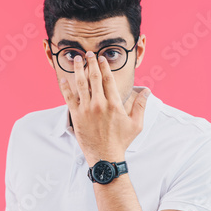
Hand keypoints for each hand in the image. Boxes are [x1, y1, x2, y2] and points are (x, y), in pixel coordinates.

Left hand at [60, 51, 150, 166]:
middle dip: (91, 63)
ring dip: (79, 70)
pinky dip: (66, 88)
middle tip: (89, 54)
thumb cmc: (121, 141)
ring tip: (77, 60)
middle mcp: (99, 104)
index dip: (104, 66)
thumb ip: (141, 105)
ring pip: (81, 84)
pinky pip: (69, 98)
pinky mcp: (76, 116)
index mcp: (114, 104)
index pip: (108, 79)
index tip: (102, 58)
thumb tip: (147, 91)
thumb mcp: (136, 124)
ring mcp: (86, 109)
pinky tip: (64, 79)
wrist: (105, 156)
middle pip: (94, 77)